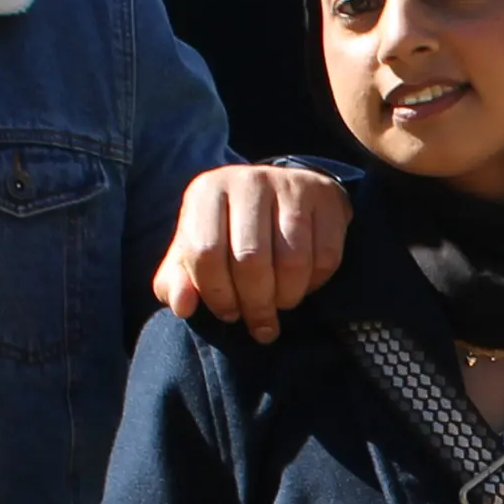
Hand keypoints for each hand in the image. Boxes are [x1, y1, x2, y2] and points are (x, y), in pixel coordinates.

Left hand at [154, 164, 350, 336]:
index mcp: (207, 192)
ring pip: (293, 260)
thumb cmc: (231, 232)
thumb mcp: (196, 252)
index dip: (217, 294)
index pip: (206, 254)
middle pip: (251, 260)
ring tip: (282, 303)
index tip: (229, 314)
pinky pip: (326, 256)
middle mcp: (247, 180)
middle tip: (260, 323)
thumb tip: (183, 307)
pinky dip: (316, 282)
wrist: (281, 194)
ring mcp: (289, 185)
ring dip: (288, 297)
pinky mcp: (325, 196)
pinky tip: (304, 284)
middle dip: (256, 304)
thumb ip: (178, 282)